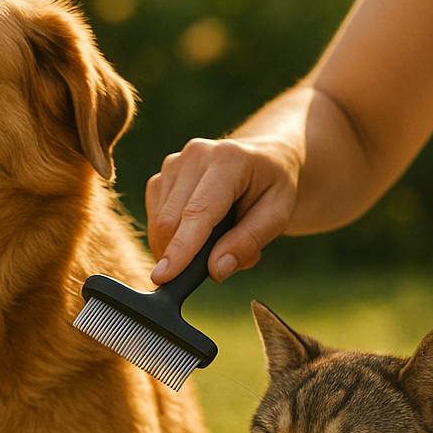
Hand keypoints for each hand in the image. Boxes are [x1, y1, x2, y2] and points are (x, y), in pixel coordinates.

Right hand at [145, 135, 299, 283]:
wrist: (264, 158)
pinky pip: (154, 219)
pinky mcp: (162, 176)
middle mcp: (195, 156)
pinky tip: (197, 232)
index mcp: (228, 160)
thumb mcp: (278, 215)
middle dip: (182, 256)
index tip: (164, 277)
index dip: (180, 248)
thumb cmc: (273, 187)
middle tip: (218, 264)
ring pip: (158, 223)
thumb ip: (248, 242)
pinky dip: (171, 238)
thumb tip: (216, 270)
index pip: (198, 212)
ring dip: (180, 248)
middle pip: (170, 221)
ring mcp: (174, 164)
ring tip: (217, 240)